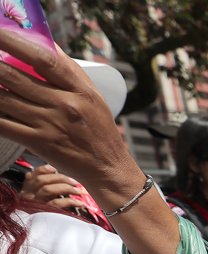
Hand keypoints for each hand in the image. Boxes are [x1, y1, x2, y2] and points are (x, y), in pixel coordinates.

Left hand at [0, 33, 178, 253]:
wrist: (108, 168)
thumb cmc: (99, 130)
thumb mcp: (92, 96)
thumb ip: (69, 72)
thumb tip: (43, 44)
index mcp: (80, 89)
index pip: (44, 59)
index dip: (16, 42)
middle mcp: (65, 104)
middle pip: (15, 77)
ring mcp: (50, 124)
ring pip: (5, 99)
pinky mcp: (39, 142)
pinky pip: (4, 123)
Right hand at [18, 164, 87, 210]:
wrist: (40, 236)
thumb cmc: (43, 215)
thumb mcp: (40, 200)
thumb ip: (44, 188)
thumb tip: (56, 174)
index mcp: (26, 191)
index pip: (33, 175)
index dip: (44, 170)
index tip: (56, 169)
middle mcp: (28, 196)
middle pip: (42, 180)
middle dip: (61, 178)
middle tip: (75, 182)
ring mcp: (35, 205)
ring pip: (48, 189)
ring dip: (67, 188)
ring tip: (79, 190)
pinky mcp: (44, 214)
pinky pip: (57, 203)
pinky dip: (71, 201)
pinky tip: (80, 202)